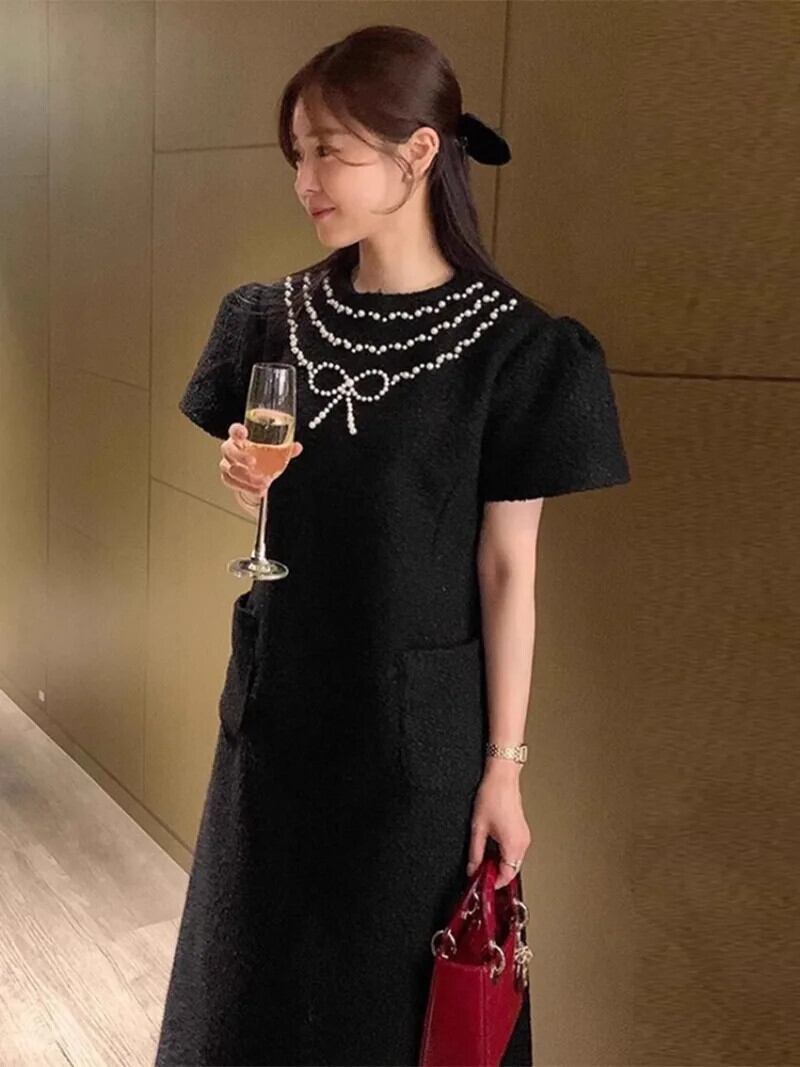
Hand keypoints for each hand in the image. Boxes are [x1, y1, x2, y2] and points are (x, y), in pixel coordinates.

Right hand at [219, 422, 302, 499]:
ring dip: (247, 477)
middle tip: (253, 462)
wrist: (254, 471)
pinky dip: (246, 488)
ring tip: (263, 481)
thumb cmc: (261, 455)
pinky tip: (259, 490)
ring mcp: (227, 463)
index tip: (243, 433)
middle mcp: (231, 448)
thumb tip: (297, 447)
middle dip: (240, 456)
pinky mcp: (228, 477)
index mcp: (241, 437)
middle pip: (228, 450)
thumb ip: (285, 448)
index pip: (234, 430)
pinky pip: (232, 482)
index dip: (237, 430)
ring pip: (230, 469)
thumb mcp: (273, 450)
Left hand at [466, 761, 530, 888]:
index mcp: (513, 845)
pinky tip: (491, 847)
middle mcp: (522, 843)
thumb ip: (475, 853)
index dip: (492, 883)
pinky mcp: (522, 831)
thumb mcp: (477, 828)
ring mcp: (524, 837)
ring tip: (483, 857)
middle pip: (511, 870)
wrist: (502, 777)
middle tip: (478, 871)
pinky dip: (504, 854)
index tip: (480, 884)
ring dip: (499, 863)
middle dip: (495, 874)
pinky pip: (515, 850)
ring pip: (513, 861)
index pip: (506, 876)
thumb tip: (472, 870)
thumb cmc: (492, 796)